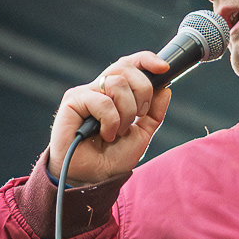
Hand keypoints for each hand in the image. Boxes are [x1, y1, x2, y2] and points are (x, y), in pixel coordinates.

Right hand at [47, 51, 171, 183]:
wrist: (93, 178)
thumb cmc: (112, 159)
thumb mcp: (142, 135)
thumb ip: (154, 113)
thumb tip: (166, 88)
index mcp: (115, 93)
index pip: (129, 65)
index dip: (146, 60)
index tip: (164, 69)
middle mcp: (100, 89)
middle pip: (126, 68)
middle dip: (142, 91)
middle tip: (139, 116)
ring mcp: (86, 93)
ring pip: (117, 83)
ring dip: (126, 112)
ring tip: (117, 132)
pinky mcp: (73, 101)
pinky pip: (102, 101)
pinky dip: (111, 121)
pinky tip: (105, 135)